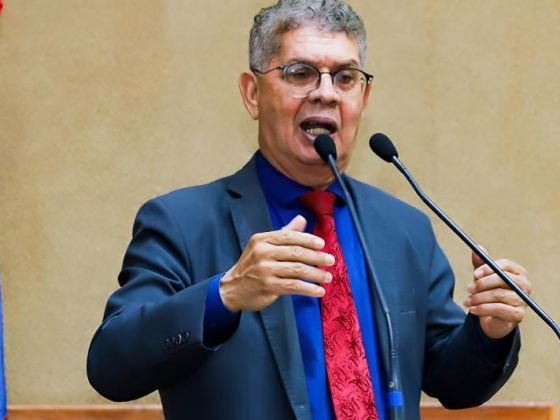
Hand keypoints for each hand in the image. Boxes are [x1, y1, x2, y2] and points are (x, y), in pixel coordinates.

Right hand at [219, 215, 333, 311]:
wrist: (232, 288)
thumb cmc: (252, 265)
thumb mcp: (264, 246)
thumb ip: (284, 233)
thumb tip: (301, 219)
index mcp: (262, 239)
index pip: (289, 236)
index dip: (307, 239)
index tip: (322, 244)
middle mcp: (262, 253)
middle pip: (295, 252)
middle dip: (316, 256)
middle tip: (330, 260)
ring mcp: (265, 270)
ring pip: (297, 270)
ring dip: (316, 274)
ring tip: (328, 277)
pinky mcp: (268, 286)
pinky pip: (294, 286)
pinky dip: (309, 289)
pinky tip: (319, 291)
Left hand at [463, 248, 531, 338]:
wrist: (492, 317)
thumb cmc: (490, 292)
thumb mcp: (483, 277)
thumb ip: (481, 263)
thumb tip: (477, 248)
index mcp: (517, 272)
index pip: (506, 265)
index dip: (489, 268)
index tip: (475, 273)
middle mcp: (524, 285)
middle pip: (505, 279)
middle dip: (483, 283)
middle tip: (468, 288)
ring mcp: (523, 300)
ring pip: (499, 295)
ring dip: (479, 298)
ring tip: (467, 301)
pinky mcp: (518, 314)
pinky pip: (499, 309)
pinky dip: (483, 309)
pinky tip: (472, 309)